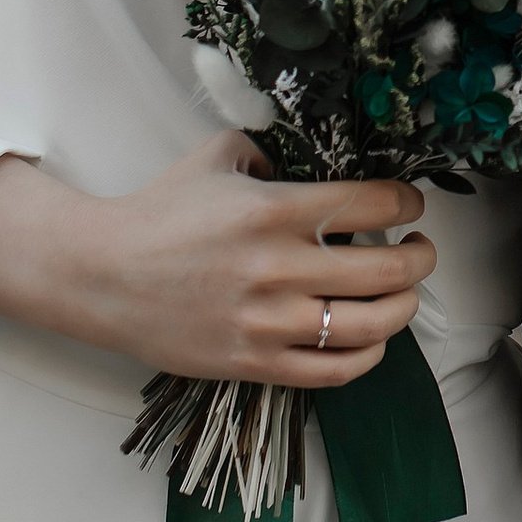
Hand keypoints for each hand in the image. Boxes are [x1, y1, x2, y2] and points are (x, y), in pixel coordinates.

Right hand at [0, 132, 434, 384]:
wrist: (102, 274)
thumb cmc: (160, 213)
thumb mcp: (218, 157)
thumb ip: (274, 151)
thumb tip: (318, 162)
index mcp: (274, 210)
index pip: (374, 204)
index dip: (407, 204)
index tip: (409, 206)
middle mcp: (279, 268)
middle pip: (388, 270)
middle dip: (420, 257)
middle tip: (420, 248)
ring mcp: (269, 322)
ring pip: (373, 325)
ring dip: (404, 306)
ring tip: (404, 293)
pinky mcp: (256, 363)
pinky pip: (336, 370)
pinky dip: (369, 354)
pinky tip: (372, 335)